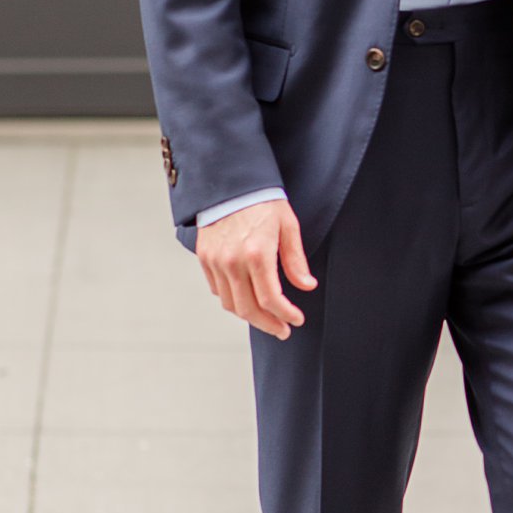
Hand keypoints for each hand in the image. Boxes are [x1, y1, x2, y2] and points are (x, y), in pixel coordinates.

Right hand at [197, 198, 316, 338]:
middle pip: (249, 309)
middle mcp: (233, 261)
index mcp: (257, 254)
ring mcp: (215, 261)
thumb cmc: (263, 201)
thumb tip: (307, 286)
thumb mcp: (288, 226)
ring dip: (250, 316)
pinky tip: (247, 298)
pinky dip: (233, 300)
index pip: (271, 299)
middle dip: (268, 325)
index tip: (296, 320)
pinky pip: (217, 289)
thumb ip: (295, 260)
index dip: (285, 315)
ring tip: (267, 318)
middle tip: (283, 330)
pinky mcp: (205, 258)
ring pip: (231, 304)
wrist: (230, 182)